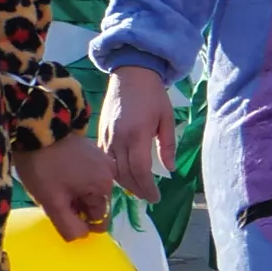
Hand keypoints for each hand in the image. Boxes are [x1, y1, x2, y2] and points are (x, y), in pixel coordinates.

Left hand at [15, 132, 117, 238]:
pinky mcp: (90, 150)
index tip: (60, 214)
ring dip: (72, 194)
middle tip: (53, 199)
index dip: (79, 223)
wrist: (34, 129)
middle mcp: (109, 172)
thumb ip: (70, 226)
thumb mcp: (53, 203)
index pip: (99, 219)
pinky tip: (56, 175)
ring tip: (53, 186)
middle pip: (94, 204)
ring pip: (87, 190)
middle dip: (75, 207)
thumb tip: (82, 237)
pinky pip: (85, 176)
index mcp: (105, 186)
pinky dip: (72, 181)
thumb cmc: (43, 168)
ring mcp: (101, 159)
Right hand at [98, 65, 177, 198]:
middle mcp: (119, 138)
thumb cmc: (153, 94)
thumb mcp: (166, 118)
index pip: (140, 170)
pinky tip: (123, 175)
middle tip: (149, 197)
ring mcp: (107, 136)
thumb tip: (170, 169)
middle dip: (137, 189)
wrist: (131, 73)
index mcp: (137, 134)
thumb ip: (167, 144)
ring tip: (138, 189)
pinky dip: (113, 171)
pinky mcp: (101, 133)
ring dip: (124, 183)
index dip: (148, 187)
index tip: (156, 197)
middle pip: (124, 174)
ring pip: (112, 169)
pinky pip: (104, 159)